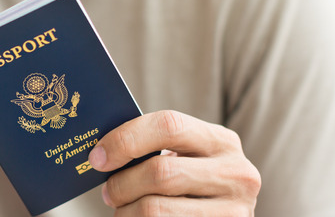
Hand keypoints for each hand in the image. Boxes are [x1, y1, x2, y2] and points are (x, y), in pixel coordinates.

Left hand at [88, 110, 260, 215]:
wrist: (223, 216)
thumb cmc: (191, 182)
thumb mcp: (185, 158)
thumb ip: (155, 148)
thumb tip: (101, 152)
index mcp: (222, 141)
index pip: (169, 126)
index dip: (126, 139)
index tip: (98, 157)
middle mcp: (237, 174)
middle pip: (161, 172)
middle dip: (123, 184)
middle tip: (107, 192)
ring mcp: (234, 211)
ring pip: (156, 210)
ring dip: (127, 212)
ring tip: (122, 210)